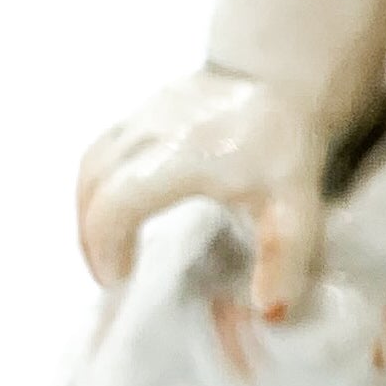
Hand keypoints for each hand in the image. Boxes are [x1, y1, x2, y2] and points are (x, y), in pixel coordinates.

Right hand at [77, 69, 332, 317]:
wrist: (286, 75)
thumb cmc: (287, 144)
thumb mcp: (295, 205)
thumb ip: (283, 257)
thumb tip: (269, 311)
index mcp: (179, 157)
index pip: (115, 205)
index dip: (105, 247)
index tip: (120, 278)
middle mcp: (150, 131)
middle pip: (91, 184)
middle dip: (91, 234)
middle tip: (110, 272)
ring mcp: (142, 114)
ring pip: (91, 163)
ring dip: (91, 208)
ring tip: (110, 245)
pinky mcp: (144, 106)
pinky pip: (104, 147)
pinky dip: (101, 182)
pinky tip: (123, 206)